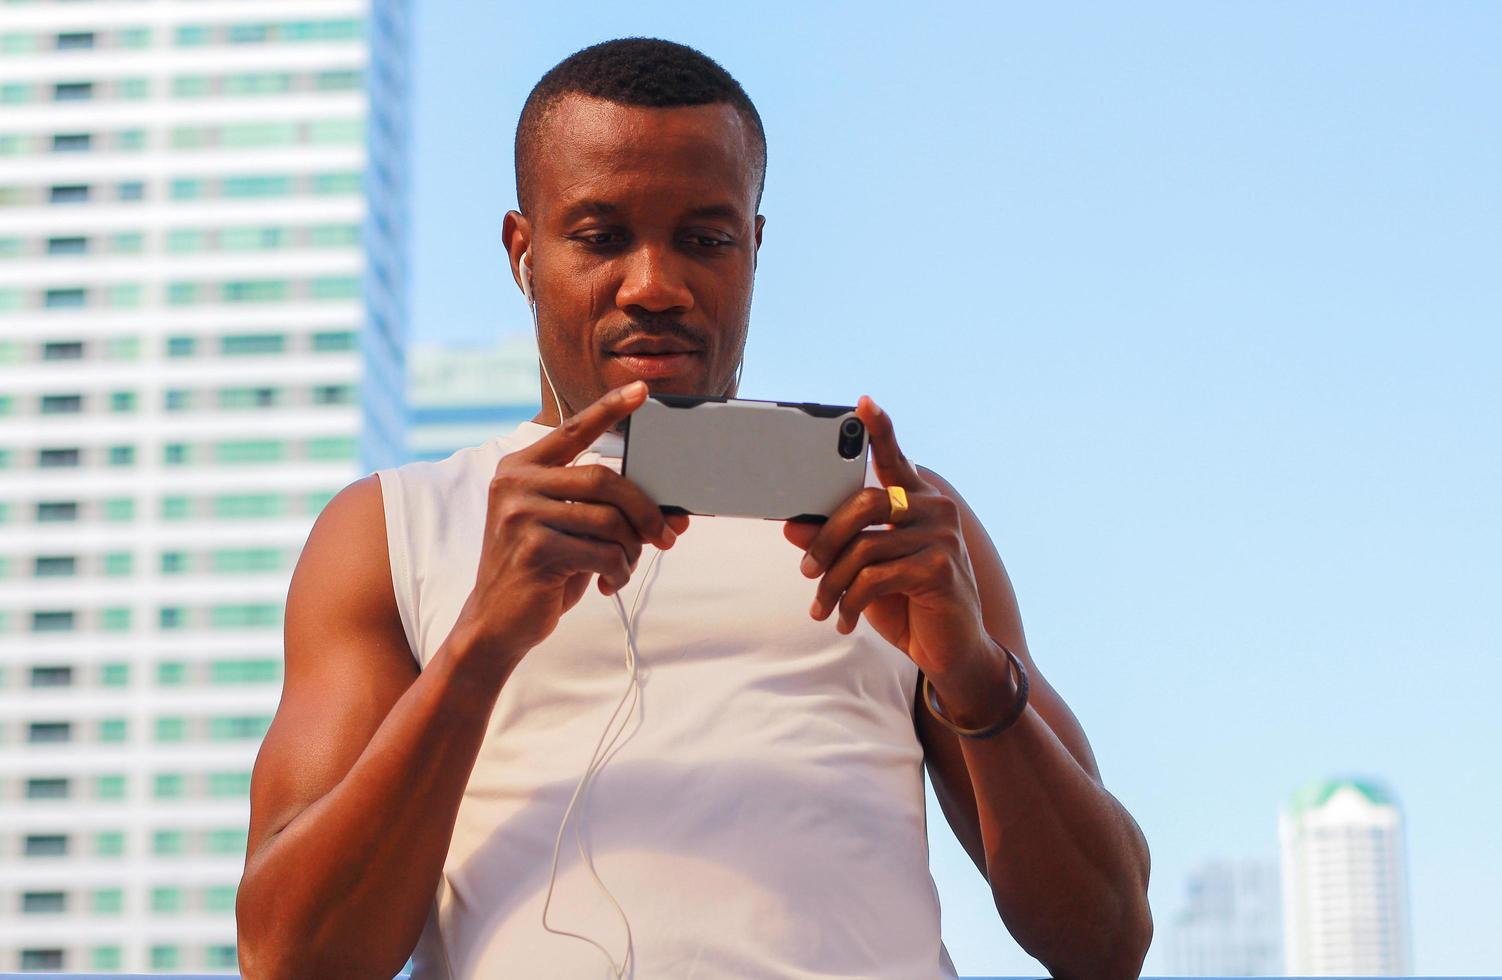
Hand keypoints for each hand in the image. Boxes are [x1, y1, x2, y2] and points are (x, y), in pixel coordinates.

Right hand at [453, 382, 690, 676]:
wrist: (496, 623)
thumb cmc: (541, 571)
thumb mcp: (573, 531)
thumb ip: (611, 513)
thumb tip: (674, 515)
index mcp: (521, 467)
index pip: (573, 431)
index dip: (609, 410)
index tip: (642, 391)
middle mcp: (515, 483)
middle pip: (604, 479)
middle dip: (644, 510)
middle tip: (667, 535)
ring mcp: (519, 513)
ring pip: (608, 519)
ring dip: (630, 549)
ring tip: (624, 567)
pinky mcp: (531, 547)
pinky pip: (601, 552)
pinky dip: (618, 570)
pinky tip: (608, 584)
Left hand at [782, 397, 991, 681]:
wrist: (951, 651)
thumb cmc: (907, 603)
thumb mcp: (863, 571)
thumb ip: (834, 544)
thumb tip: (791, 525)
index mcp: (917, 502)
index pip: (895, 459)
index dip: (880, 431)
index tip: (863, 403)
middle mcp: (934, 510)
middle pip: (863, 503)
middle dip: (826, 539)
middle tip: (806, 570)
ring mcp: (942, 537)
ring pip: (863, 547)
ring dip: (833, 583)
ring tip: (822, 607)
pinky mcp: (940, 569)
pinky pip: (875, 577)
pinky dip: (850, 602)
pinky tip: (845, 621)